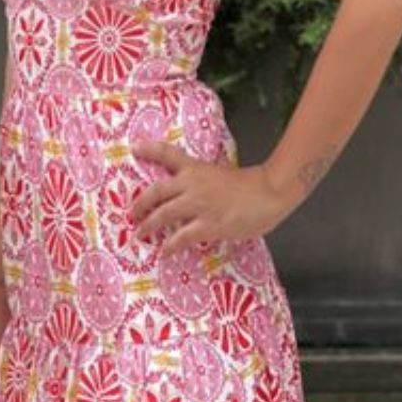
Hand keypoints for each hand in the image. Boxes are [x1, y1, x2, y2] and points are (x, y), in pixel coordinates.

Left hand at [130, 139, 288, 257]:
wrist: (269, 192)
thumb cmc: (249, 184)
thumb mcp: (220, 174)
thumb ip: (204, 182)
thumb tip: (192, 194)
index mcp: (196, 168)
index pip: (168, 154)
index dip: (150, 150)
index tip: (135, 148)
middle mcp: (192, 184)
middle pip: (157, 191)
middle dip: (141, 202)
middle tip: (132, 212)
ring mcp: (199, 205)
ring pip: (164, 214)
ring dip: (149, 225)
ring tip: (140, 234)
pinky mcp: (208, 225)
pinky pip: (183, 237)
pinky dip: (171, 246)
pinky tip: (164, 253)